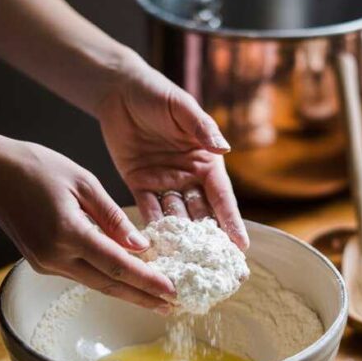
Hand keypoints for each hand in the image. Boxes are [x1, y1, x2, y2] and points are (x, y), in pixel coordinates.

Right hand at [0, 140, 175, 310]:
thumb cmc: (38, 168)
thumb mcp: (84, 182)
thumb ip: (113, 217)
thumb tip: (141, 245)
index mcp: (69, 233)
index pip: (118, 265)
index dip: (147, 281)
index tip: (172, 291)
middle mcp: (55, 256)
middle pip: (108, 284)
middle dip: (142, 297)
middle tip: (172, 306)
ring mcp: (46, 263)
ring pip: (95, 282)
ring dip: (126, 291)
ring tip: (155, 296)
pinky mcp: (41, 263)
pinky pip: (81, 274)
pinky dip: (105, 277)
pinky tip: (125, 278)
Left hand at [97, 56, 248, 249]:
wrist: (120, 90)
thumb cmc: (158, 94)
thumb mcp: (182, 109)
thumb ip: (202, 129)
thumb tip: (224, 149)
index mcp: (206, 161)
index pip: (222, 198)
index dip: (231, 222)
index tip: (241, 247)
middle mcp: (189, 176)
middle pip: (202, 215)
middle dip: (209, 242)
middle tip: (217, 270)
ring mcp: (165, 182)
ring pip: (176, 217)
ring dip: (180, 240)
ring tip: (184, 265)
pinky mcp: (140, 183)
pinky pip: (148, 210)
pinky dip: (151, 228)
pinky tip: (154, 248)